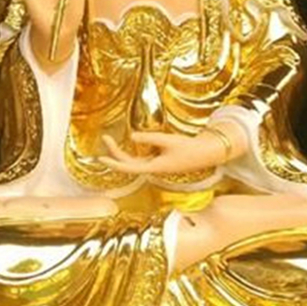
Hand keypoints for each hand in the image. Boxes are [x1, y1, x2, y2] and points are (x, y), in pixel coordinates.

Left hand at [98, 125, 245, 175]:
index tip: (101, 158)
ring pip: (133, 161)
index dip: (114, 163)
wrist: (205, 154)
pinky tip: (128, 142)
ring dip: (121, 152)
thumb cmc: (188, 148)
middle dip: (115, 152)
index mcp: (154, 167)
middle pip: (128, 163)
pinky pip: (141, 157)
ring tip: (110, 140)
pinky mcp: (159, 162)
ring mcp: (155, 166)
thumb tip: (132, 136)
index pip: (128, 167)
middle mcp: (152, 169)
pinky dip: (132, 151)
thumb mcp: (168, 140)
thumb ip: (149, 138)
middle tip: (105, 138)